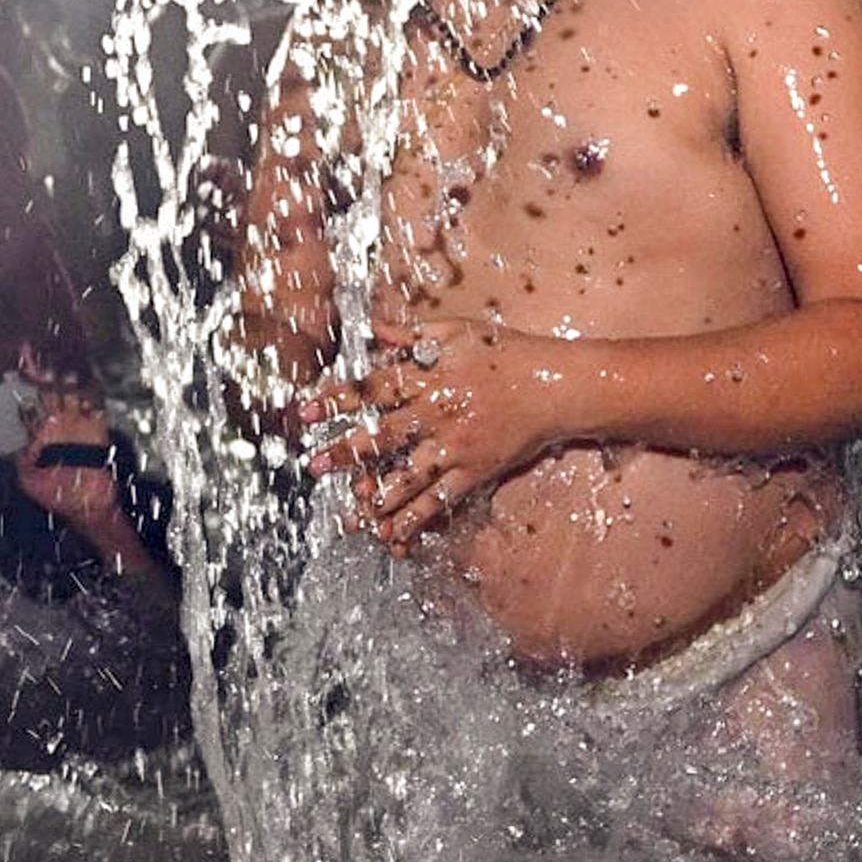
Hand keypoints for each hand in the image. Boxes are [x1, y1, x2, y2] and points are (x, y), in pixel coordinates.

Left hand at [10, 390, 154, 573]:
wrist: (88, 505)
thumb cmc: (57, 495)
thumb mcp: (30, 481)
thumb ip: (21, 461)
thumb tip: (18, 443)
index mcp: (40, 435)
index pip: (31, 407)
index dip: (27, 393)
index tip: (22, 374)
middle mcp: (58, 425)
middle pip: (51, 396)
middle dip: (47, 379)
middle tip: (44, 364)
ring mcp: (77, 425)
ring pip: (72, 397)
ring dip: (69, 384)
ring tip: (66, 373)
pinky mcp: (97, 429)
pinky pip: (95, 408)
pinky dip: (93, 395)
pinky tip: (89, 383)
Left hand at [304, 319, 585, 544]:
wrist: (556, 385)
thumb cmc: (506, 352)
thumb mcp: (458, 330)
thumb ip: (412, 332)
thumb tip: (373, 327)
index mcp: (430, 376)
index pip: (373, 389)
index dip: (337, 400)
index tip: (304, 411)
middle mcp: (439, 413)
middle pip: (383, 435)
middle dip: (345, 452)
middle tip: (314, 465)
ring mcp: (457, 446)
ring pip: (409, 476)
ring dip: (376, 496)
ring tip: (348, 513)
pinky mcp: (475, 471)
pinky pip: (440, 499)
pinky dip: (416, 518)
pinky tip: (393, 534)